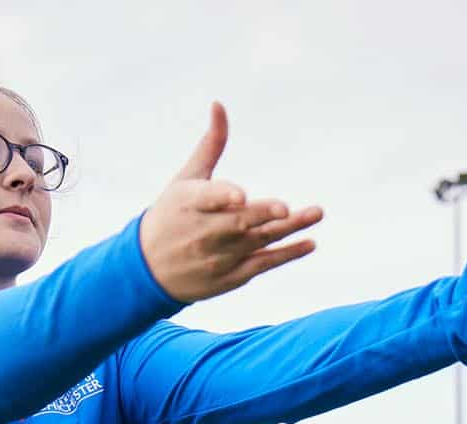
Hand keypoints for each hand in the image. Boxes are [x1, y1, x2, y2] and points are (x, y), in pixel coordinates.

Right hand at [139, 103, 323, 302]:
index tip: (240, 196)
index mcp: (188, 204)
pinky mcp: (231, 276)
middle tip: (285, 208)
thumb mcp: (184, 180)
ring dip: (288, 229)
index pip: (207, 199)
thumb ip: (210, 146)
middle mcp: (203, 233)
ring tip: (316, 213)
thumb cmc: (171, 215)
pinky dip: (286, 254)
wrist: (150, 269)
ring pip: (257, 241)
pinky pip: (262, 264)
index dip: (224, 197)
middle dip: (262, 215)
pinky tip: (309, 243)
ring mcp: (218, 257)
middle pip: (238, 223)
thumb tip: (219, 105)